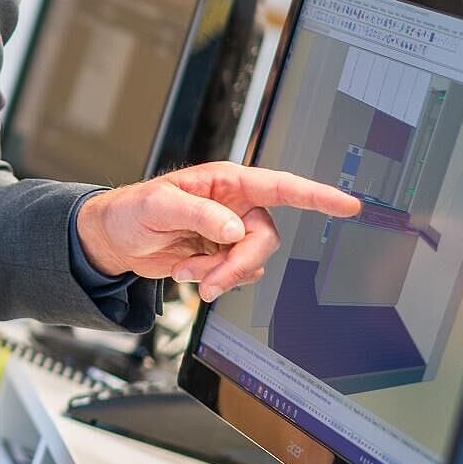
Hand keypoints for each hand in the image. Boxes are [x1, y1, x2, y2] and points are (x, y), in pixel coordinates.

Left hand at [75, 163, 361, 303]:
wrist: (114, 240)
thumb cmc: (131, 210)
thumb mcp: (159, 205)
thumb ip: (199, 214)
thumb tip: (235, 230)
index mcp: (227, 182)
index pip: (281, 187)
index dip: (317, 195)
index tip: (348, 204)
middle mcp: (235, 206)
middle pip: (265, 239)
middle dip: (239, 264)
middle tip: (210, 281)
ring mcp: (230, 232)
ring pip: (252, 261)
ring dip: (220, 274)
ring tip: (185, 270)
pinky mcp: (222, 255)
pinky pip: (237, 275)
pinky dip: (214, 280)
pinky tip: (186, 272)